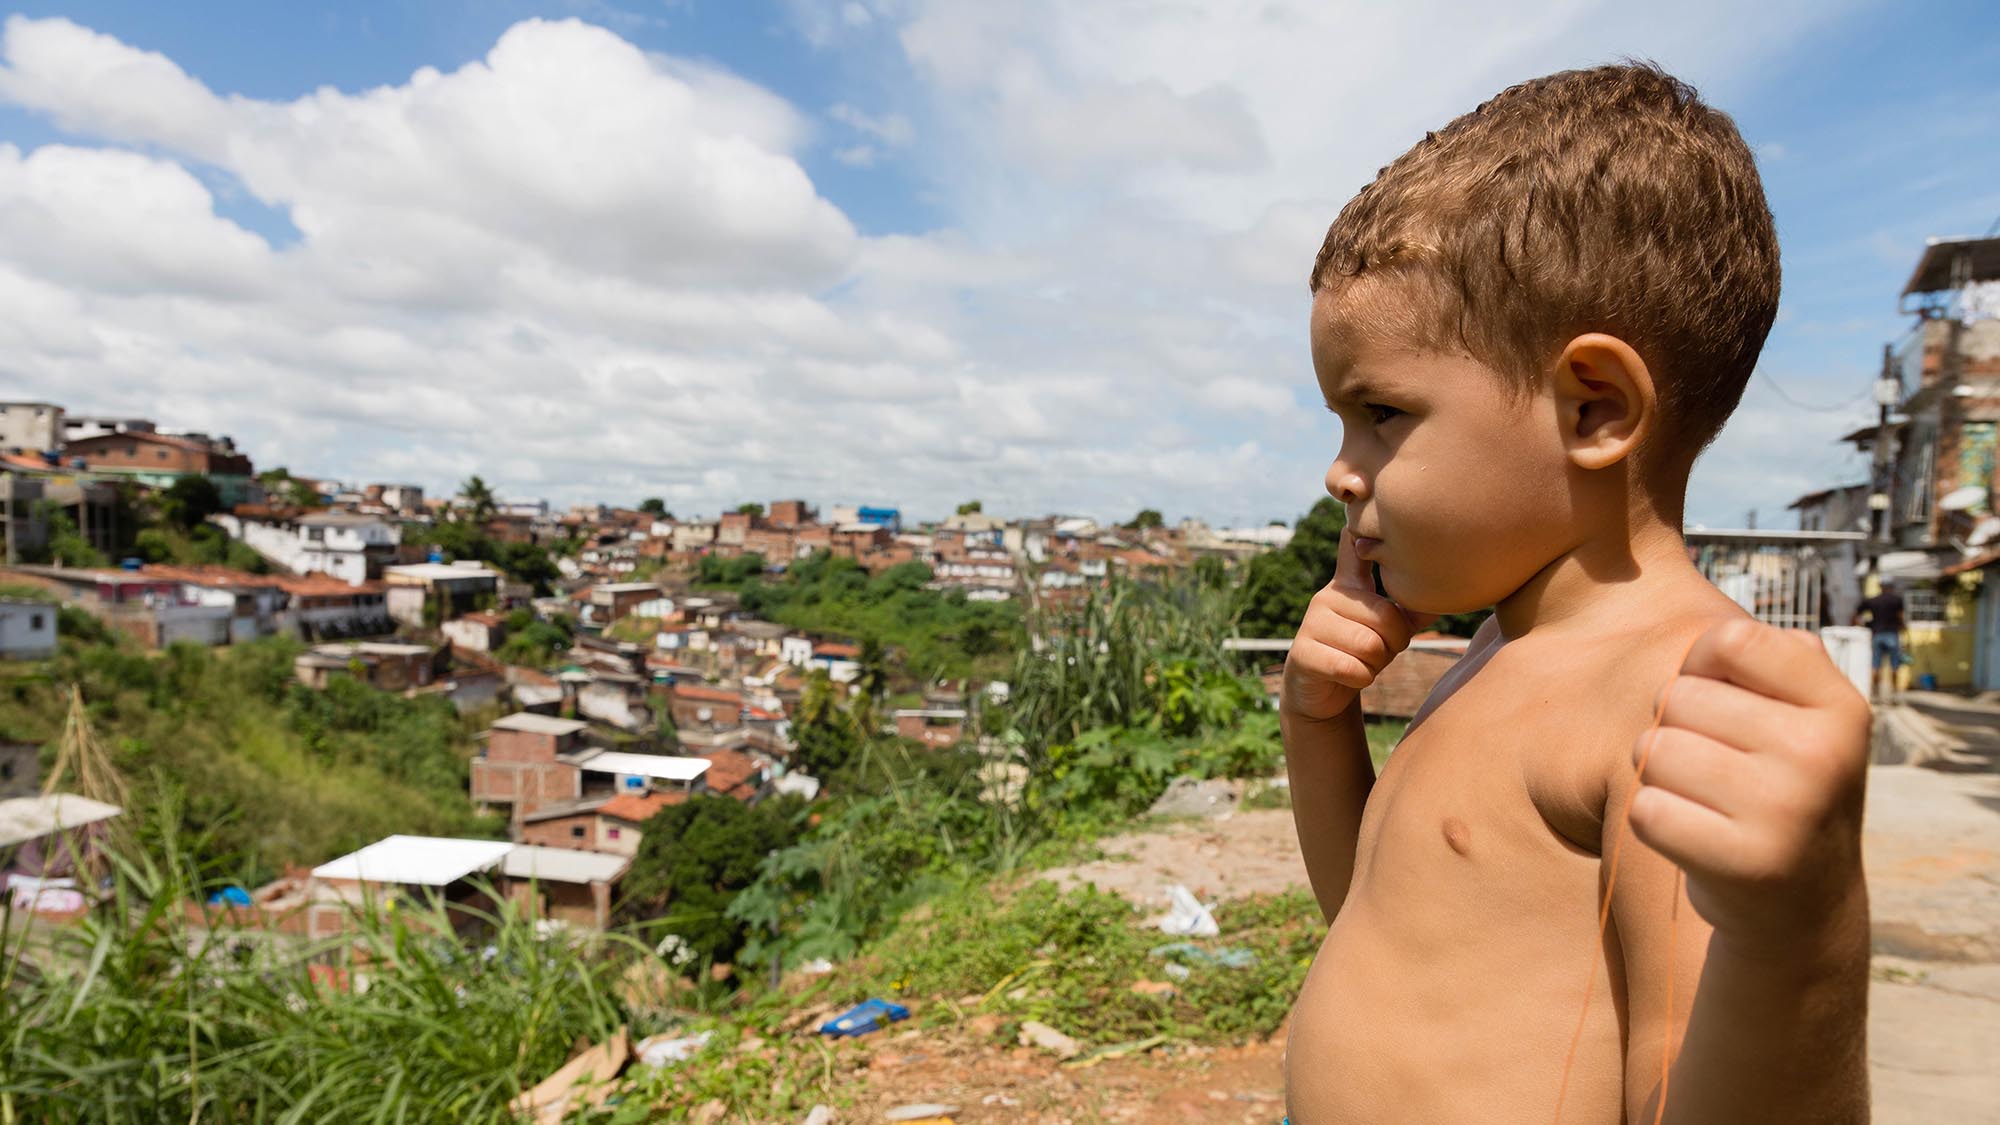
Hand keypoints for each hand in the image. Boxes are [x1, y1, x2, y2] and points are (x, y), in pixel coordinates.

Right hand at [1281, 527, 1437, 721]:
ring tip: (1363, 662)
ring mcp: (1312, 623)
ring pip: (1370, 645)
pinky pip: (1352, 668)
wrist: (1321, 692)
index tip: (1355, 498)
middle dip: (1393, 644)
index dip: (1356, 530)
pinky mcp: (1303, 652)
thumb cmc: (1360, 652)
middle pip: (1386, 617)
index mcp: (1349, 585)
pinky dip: (1361, 679)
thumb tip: (1444, 590)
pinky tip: (1349, 676)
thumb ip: (1410, 609)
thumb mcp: (1388, 628)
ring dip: (1376, 664)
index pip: (1351, 549)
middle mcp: (1327, 597)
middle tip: (1380, 651)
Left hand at [1628, 618, 1871, 954]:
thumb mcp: (1802, 719)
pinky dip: (1653, 820)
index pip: (1730, 639)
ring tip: (1705, 800)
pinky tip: (1694, 836)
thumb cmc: (1779, 788)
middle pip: (1677, 696)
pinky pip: (1646, 808)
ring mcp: (1787, 811)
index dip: (1702, 665)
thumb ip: (1767, 660)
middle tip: (1715, 769)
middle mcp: (1822, 754)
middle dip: (1676, 727)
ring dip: (1659, 774)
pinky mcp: (1744, 863)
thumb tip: (1715, 635)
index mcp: (1840, 706)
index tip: (1721, 701)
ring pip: (1653, 749)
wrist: (1802, 908)